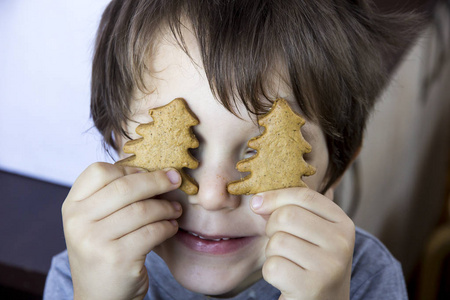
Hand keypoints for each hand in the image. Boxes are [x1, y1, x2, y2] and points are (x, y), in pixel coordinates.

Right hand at [62, 162, 181, 299]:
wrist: (100, 297)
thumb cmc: (105, 251)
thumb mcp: (97, 221)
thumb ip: (114, 195)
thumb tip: (154, 168)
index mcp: (72, 206)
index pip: (99, 171)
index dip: (130, 169)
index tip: (150, 173)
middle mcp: (78, 221)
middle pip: (125, 187)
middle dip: (157, 181)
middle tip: (175, 180)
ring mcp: (95, 241)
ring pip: (142, 210)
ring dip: (166, 207)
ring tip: (175, 210)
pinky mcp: (117, 258)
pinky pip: (152, 232)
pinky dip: (167, 227)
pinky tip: (171, 227)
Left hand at [251, 188, 354, 299]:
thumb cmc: (310, 263)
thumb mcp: (310, 233)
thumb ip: (290, 210)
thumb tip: (257, 202)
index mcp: (343, 224)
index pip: (304, 196)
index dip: (275, 196)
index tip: (257, 203)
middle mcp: (341, 243)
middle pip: (287, 216)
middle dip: (271, 227)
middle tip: (279, 242)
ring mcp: (329, 266)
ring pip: (277, 241)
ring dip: (271, 252)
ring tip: (286, 261)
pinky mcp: (312, 287)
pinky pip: (273, 266)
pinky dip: (270, 273)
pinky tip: (285, 279)